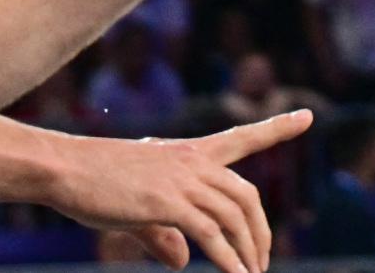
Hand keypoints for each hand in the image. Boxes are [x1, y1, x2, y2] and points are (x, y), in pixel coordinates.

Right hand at [44, 111, 309, 272]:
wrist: (65, 169)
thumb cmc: (96, 184)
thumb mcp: (138, 207)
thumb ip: (166, 234)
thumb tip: (183, 261)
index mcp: (191, 153)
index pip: (243, 138)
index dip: (277, 128)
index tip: (308, 117)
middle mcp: (195, 162)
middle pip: (245, 196)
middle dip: (260, 231)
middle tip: (262, 261)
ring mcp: (184, 181)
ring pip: (233, 216)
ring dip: (247, 250)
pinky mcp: (168, 203)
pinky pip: (210, 233)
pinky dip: (228, 257)